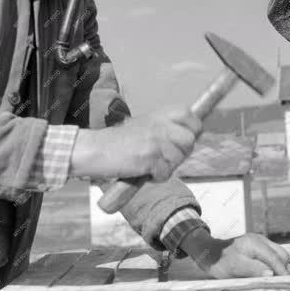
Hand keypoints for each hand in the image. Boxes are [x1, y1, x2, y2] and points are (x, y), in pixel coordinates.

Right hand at [71, 106, 201, 180]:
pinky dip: (156, 176)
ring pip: (178, 159)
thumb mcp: (146, 124)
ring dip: (167, 166)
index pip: (190, 115)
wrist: (97, 150)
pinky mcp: (150, 158)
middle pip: (189, 140)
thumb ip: (166, 128)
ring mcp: (156, 141)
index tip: (186, 136)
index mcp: (159, 114)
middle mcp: (160, 125)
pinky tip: (144, 171)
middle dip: (182, 152)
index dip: (192, 128)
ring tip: (150, 164)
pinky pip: (165, 173)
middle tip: (166, 157)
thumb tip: (190, 137)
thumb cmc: (120, 141)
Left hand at [182, 229, 289, 278]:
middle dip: (281, 268)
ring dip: (277, 266)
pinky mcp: (258, 246)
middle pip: (281, 255)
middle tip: (277, 282)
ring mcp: (260, 242)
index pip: (276, 258)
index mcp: (256, 243)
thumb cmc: (221, 261)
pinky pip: (271, 254)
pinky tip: (264, 271)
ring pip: (278, 254)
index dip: (283, 271)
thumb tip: (271, 274)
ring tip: (269, 277)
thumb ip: (254, 269)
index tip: (289, 283)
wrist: (210, 253)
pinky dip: (272, 263)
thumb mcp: (235, 267)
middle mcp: (260, 240)